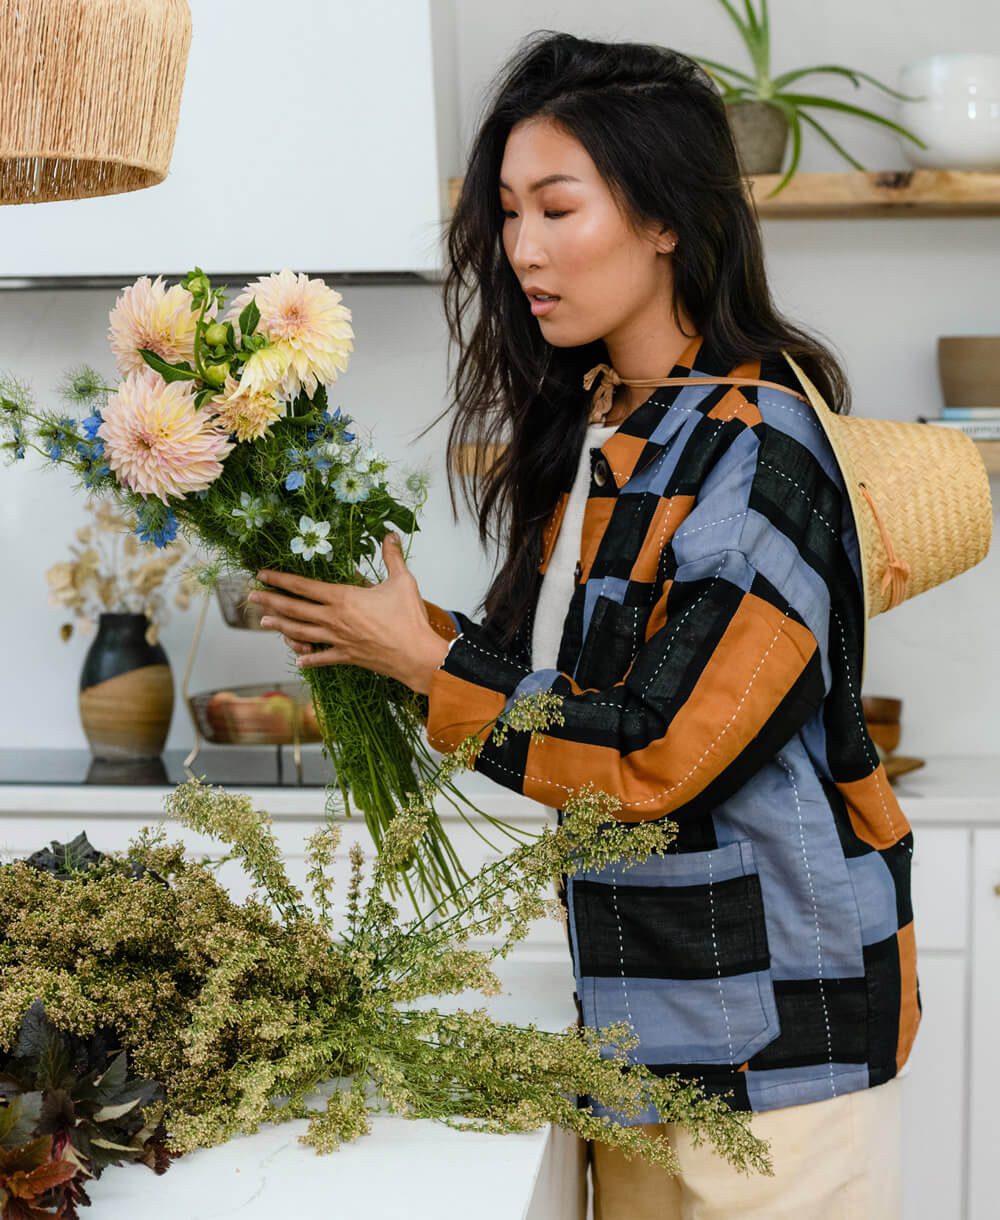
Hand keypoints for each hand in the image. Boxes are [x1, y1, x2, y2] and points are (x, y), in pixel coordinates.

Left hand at [249, 533, 449, 694]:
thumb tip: (391, 534)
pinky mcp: (347, 657)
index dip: (280, 579)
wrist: (416, 655)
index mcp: (343, 598)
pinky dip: (309, 659)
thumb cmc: (409, 618)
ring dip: (281, 627)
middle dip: (270, 601)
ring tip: (264, 623)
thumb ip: (392, 557)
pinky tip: (299, 660)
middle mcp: (334, 619)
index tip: (262, 574)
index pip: (303, 586)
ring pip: (301, 633)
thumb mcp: (403, 581)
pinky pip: (322, 659)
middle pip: (294, 609)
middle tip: (250, 597)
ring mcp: (338, 640)